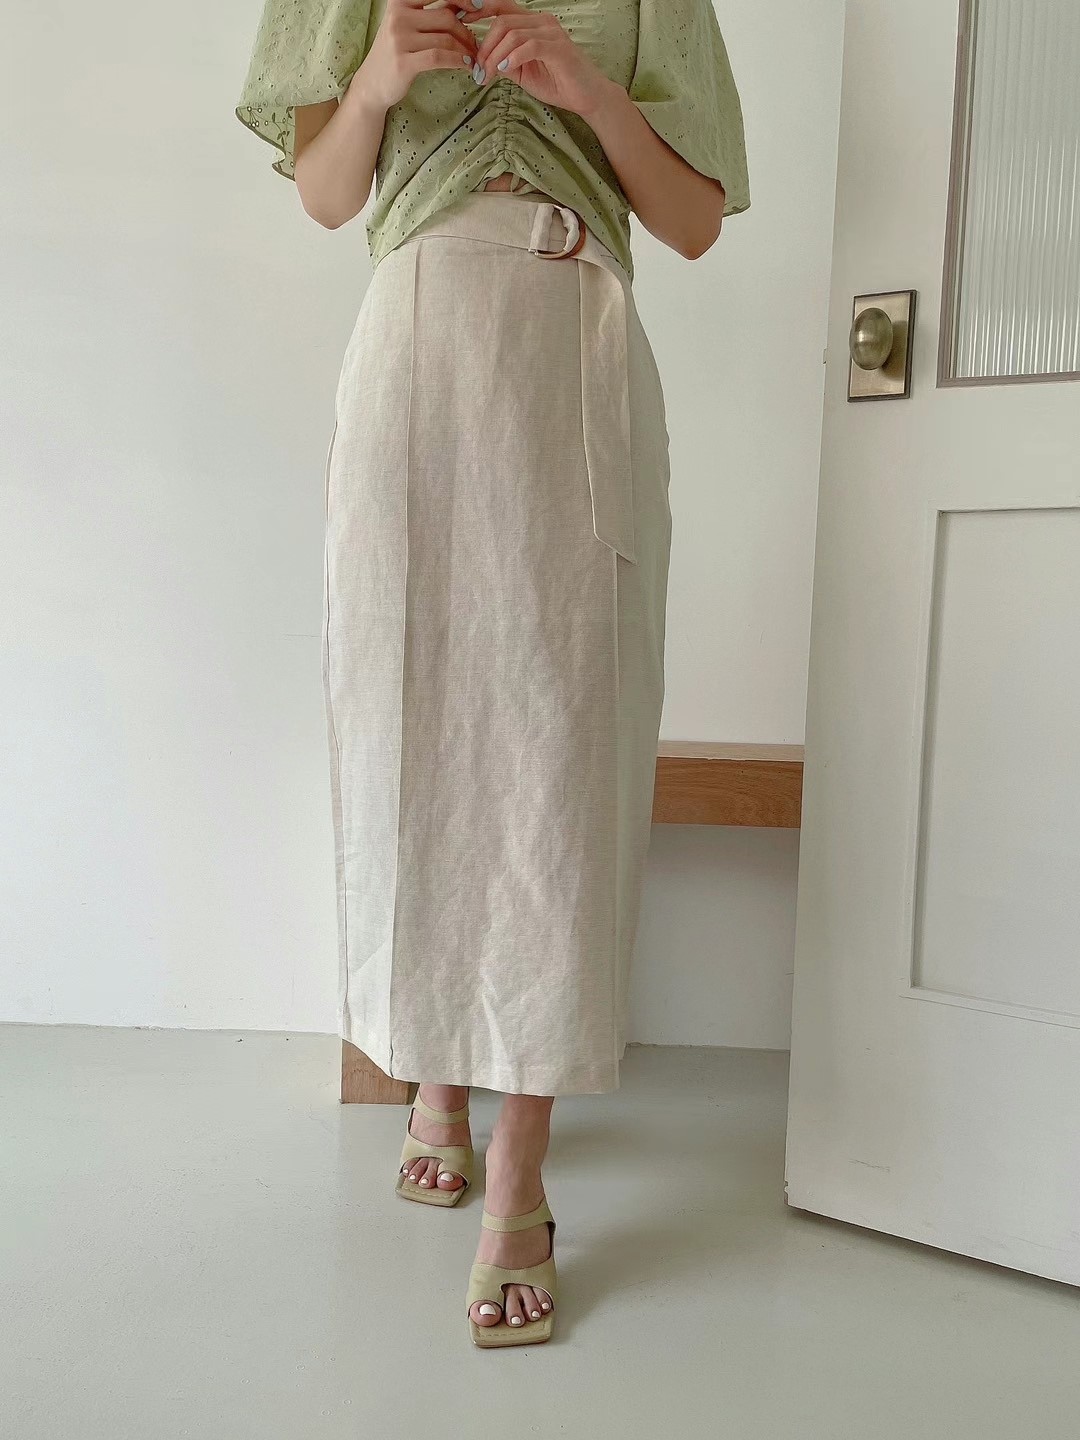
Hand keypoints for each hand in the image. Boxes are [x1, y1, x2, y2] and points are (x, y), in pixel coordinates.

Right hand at [358, 0, 477, 110]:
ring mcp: (399, 39)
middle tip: (474, 44)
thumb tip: (465, 5)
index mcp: (400, 1)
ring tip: (472, 57)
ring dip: (465, 50)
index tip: (477, 6)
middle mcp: (398, 16)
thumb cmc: (396, 51)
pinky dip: (458, 61)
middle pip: (446, 17)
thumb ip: (431, 14)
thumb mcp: (409, 25)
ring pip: (445, 39)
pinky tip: (465, 65)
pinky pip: (439, 57)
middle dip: (466, 32)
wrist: (373, 83)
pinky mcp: (403, 62)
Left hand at [467, 0, 615, 118]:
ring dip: (495, 56)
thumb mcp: (521, 72)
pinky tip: (505, 70)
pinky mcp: (558, 48)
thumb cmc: (557, 82)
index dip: (478, 9)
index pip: (500, 7)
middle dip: (484, 46)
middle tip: (478, 70)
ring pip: (512, 33)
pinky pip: (529, 45)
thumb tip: (479, 60)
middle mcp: (541, 21)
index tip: (460, 21)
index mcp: (531, 23)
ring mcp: (550, 32)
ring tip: (489, 75)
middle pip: (502, 21)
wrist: (586, 96)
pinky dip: (513, 58)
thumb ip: (503, 61)